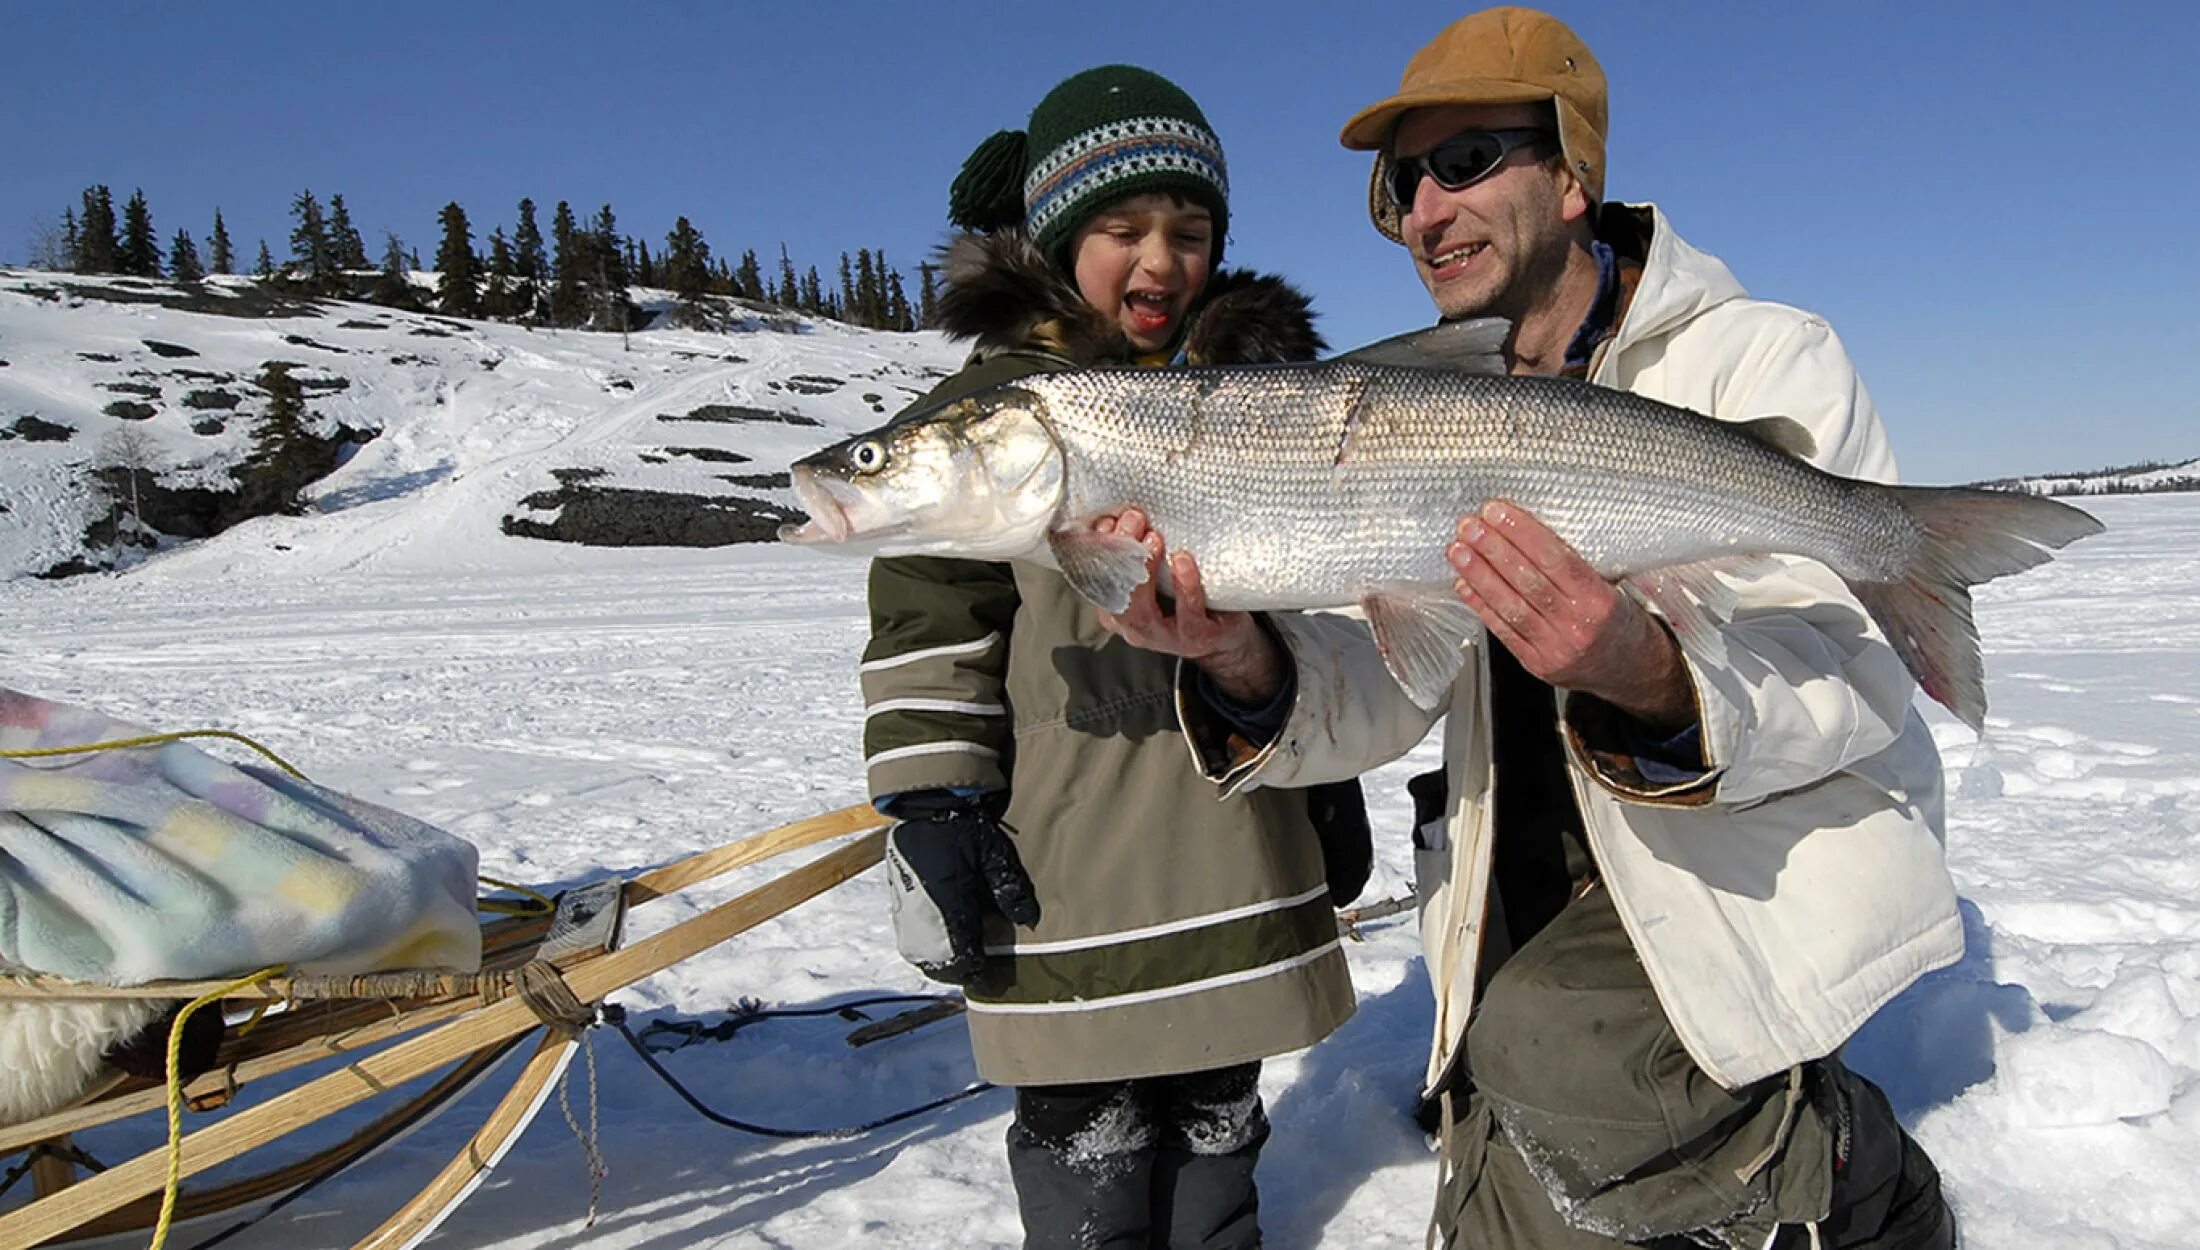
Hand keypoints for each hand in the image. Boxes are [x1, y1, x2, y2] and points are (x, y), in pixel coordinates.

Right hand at [884, 801, 1038, 985]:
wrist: (922, 807)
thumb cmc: (960, 828)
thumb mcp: (993, 853)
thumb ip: (1009, 887)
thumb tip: (1027, 918)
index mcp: (949, 909)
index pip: (962, 960)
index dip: (978, 970)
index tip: (991, 968)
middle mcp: (923, 919)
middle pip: (940, 967)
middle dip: (960, 970)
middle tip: (979, 962)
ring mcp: (906, 914)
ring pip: (922, 959)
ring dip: (941, 962)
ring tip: (962, 953)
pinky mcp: (897, 905)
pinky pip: (910, 943)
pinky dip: (927, 948)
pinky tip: (943, 937)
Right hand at [1089, 510, 1284, 704]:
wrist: (1226, 632)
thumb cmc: (1186, 595)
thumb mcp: (1158, 571)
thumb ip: (1139, 550)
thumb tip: (1124, 512)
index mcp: (1116, 606)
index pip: (1095, 577)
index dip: (1097, 547)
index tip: (1109, 518)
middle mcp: (1132, 625)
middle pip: (1113, 593)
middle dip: (1118, 553)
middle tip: (1132, 519)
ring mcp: (1162, 636)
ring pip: (1140, 612)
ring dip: (1145, 570)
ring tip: (1154, 538)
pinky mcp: (1195, 637)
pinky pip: (1187, 614)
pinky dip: (1184, 586)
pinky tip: (1183, 561)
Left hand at [1447, 501, 1692, 729]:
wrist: (1632, 671)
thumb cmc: (1619, 622)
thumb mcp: (1612, 587)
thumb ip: (1575, 566)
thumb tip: (1526, 528)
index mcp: (1601, 601)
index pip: (1557, 560)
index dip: (1523, 534)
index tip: (1498, 512)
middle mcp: (1578, 627)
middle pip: (1529, 582)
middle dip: (1494, 550)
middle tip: (1470, 526)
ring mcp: (1556, 650)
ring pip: (1511, 607)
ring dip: (1479, 576)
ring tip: (1459, 551)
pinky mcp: (1537, 665)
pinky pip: (1504, 632)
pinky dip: (1481, 606)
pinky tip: (1464, 585)